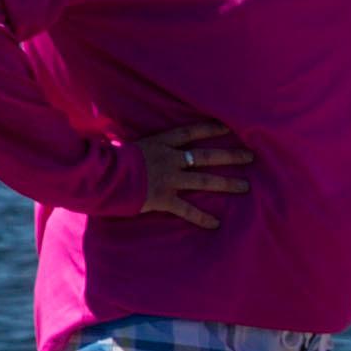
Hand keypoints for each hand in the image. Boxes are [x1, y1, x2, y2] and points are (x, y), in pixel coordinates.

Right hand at [120, 121, 246, 229]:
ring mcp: (168, 179)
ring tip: (245, 187)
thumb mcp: (127, 145)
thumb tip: (142, 146)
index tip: (229, 126)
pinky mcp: (162, 198)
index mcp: (160, 143)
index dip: (210, 128)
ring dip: (226, 184)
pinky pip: (187, 209)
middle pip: (206, 156)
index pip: (190, 132)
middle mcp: (169, 159)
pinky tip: (216, 224)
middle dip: (230, 156)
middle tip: (251, 157)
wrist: (99, 176)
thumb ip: (142, 147)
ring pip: (204, 180)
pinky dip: (202, 217)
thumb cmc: (108, 160)